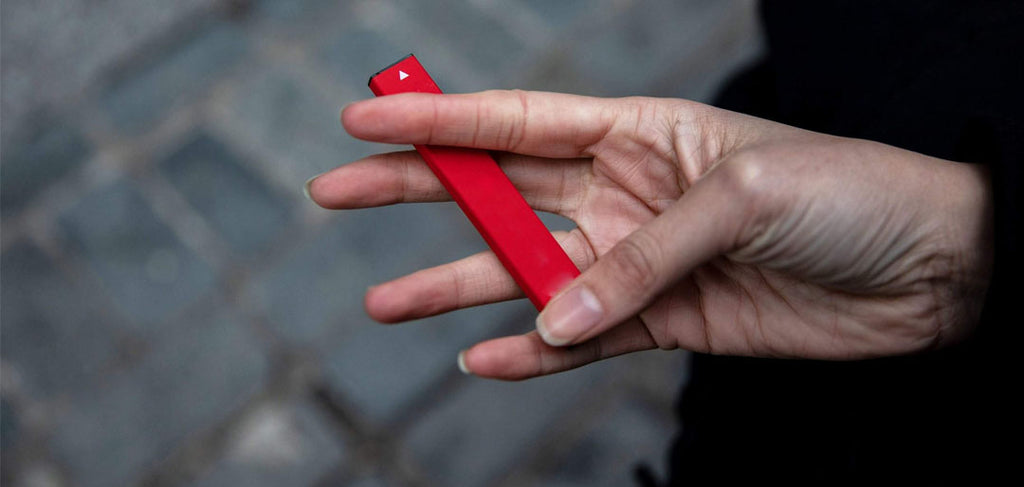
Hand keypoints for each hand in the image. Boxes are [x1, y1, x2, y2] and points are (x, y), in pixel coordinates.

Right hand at [307, 90, 991, 379]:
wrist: (930, 273)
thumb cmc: (850, 196)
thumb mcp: (745, 197)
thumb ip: (644, 257)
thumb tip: (556, 315)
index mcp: (641, 131)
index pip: (518, 119)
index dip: (439, 118)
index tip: (365, 115)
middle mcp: (625, 191)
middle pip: (499, 190)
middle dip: (417, 191)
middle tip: (336, 190)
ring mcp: (636, 260)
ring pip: (525, 273)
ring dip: (455, 286)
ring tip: (385, 304)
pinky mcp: (661, 322)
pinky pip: (579, 339)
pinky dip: (530, 352)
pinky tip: (482, 358)